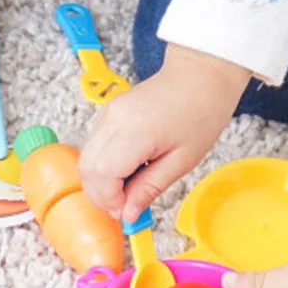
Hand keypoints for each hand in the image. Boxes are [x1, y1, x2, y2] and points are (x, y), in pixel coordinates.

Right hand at [79, 45, 252, 220]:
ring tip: (129, 187)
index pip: (102, 174)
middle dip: (100, 194)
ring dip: (101, 181)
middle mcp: (113, 120)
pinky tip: (127, 169)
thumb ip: (150, 188)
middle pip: (87, 168)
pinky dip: (104, 166)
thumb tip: (128, 213)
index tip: (126, 211)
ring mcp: (107, 114)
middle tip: (124, 206)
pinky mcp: (107, 113)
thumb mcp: (183, 160)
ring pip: (86, 159)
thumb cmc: (201, 111)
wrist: (200, 74)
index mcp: (136, 131)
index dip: (109, 199)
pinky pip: (93, 147)